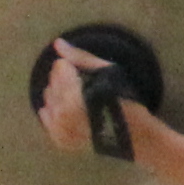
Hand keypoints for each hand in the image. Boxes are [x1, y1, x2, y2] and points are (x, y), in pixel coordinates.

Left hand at [29, 40, 173, 162]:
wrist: (135, 135)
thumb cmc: (125, 100)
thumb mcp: (107, 73)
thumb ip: (80, 57)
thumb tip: (57, 42)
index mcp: (81, 97)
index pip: (61, 72)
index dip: (66, 66)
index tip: (73, 66)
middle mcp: (69, 117)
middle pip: (53, 87)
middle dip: (61, 79)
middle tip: (75, 78)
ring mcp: (64, 132)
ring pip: (49, 104)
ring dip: (57, 95)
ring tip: (74, 94)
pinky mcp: (62, 142)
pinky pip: (48, 122)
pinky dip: (53, 112)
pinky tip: (64, 109)